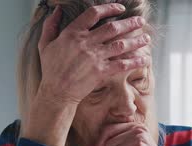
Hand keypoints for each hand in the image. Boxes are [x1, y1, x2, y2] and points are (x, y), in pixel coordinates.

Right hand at [36, 3, 150, 107]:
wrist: (56, 92)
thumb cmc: (50, 69)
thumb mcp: (45, 44)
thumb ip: (50, 25)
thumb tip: (56, 10)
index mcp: (72, 33)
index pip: (93, 14)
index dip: (109, 8)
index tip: (120, 8)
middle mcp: (85, 42)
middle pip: (112, 27)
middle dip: (130, 23)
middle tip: (141, 20)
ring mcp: (94, 57)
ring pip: (120, 44)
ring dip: (136, 40)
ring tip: (146, 37)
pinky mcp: (101, 71)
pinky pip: (122, 64)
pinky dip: (135, 61)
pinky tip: (144, 59)